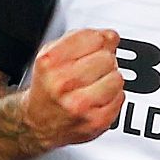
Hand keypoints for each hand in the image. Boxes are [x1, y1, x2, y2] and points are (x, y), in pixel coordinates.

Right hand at [23, 28, 126, 150]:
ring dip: (110, 79)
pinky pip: (120, 97)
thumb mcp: (53, 54)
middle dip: (103, 61)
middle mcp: (63, 83)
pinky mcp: (96, 120)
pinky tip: (98, 98)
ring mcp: (80, 104)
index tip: (93, 46)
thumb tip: (111, 36)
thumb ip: (82, 38)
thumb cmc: (48, 87)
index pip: (95, 38)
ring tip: (95, 84)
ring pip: (117, 78)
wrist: (38, 123)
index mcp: (50, 62)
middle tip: (92, 69)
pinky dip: (113, 96)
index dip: (97, 40)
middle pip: (107, 58)